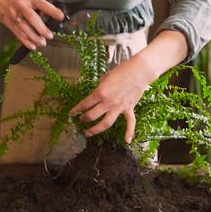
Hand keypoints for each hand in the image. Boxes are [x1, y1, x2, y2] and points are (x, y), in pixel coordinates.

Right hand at [0, 0, 64, 50]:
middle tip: (50, 36)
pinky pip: (17, 33)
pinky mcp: (9, 22)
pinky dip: (25, 41)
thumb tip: (58, 8)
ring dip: (34, 37)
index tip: (61, 17)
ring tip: (42, 43)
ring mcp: (14, 14)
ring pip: (24, 27)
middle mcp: (21, 5)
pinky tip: (32, 46)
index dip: (52, 10)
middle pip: (31, 17)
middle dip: (42, 28)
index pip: (43, 4)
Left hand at [69, 30, 188, 143]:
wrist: (139, 71)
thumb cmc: (122, 71)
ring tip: (89, 133)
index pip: (85, 104)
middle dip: (83, 119)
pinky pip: (130, 123)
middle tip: (80, 120)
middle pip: (92, 116)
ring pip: (106, 123)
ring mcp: (119, 107)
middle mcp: (109, 101)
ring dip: (96, 130)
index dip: (76, 109)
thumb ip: (100, 87)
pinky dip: (129, 132)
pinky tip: (126, 141)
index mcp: (101, 92)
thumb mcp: (106, 77)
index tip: (71, 113)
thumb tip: (97, 93)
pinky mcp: (129, 108)